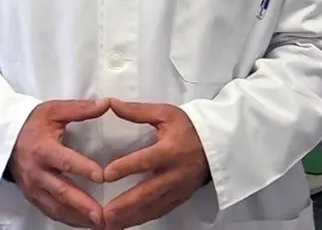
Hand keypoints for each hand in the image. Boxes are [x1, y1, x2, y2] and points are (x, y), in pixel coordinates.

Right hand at [9, 99, 109, 227]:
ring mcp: (33, 188)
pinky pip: (51, 212)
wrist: (2, 138)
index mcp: (43, 150)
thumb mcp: (53, 111)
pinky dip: (68, 220)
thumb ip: (80, 109)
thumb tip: (107, 103)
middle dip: (83, 205)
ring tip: (100, 224)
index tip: (102, 177)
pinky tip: (85, 224)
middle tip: (102, 215)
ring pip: (57, 208)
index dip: (84, 169)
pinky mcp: (32, 197)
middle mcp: (37, 173)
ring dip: (78, 218)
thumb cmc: (32, 123)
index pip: (65, 161)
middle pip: (62, 192)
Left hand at [101, 99, 210, 229]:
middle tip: (104, 213)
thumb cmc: (188, 127)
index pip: (145, 160)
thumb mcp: (165, 113)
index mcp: (171, 150)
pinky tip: (127, 223)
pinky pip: (160, 211)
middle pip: (148, 192)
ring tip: (110, 224)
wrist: (217, 144)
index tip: (106, 175)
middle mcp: (175, 173)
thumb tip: (111, 103)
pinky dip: (143, 219)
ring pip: (153, 207)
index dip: (126, 168)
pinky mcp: (181, 198)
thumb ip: (137, 111)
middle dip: (125, 204)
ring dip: (131, 217)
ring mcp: (179, 189)